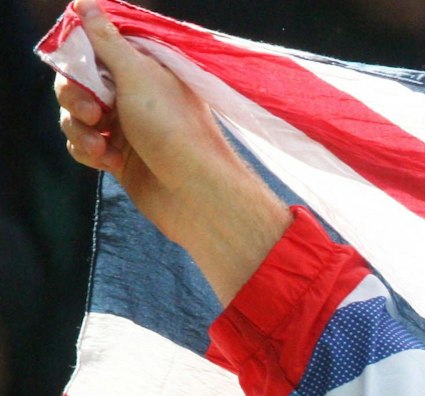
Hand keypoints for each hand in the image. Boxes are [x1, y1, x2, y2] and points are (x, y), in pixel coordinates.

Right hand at [52, 1, 288, 301]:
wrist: (197, 195)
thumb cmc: (175, 132)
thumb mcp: (139, 75)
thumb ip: (108, 42)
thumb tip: (87, 5)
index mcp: (144, 70)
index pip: (96, 51)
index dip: (79, 60)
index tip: (79, 71)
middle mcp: (134, 96)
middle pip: (79, 83)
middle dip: (74, 97)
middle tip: (92, 113)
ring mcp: (126, 127)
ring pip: (77, 116)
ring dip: (79, 129)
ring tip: (101, 146)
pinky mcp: (119, 157)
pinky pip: (84, 145)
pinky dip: (88, 152)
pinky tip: (108, 163)